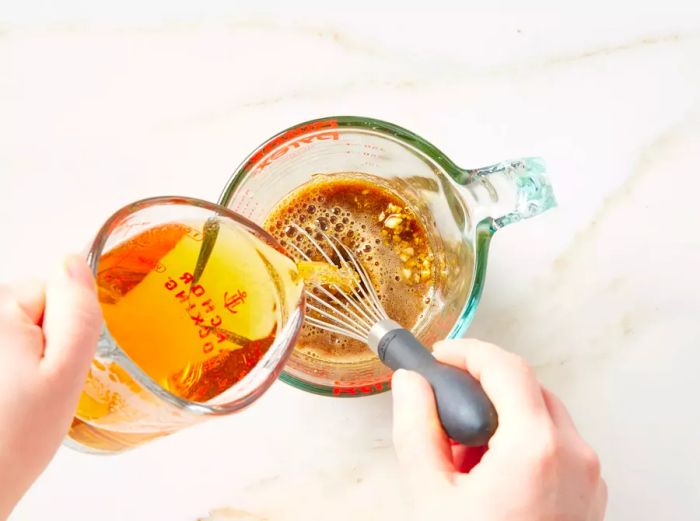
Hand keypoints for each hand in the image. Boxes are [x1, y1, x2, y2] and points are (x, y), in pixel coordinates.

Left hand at [0, 256, 100, 519]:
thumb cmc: (10, 443)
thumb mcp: (65, 375)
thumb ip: (78, 313)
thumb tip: (75, 262)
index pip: (50, 290)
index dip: (61, 331)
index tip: (50, 371)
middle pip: (25, 308)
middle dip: (36, 344)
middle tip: (33, 391)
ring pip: (9, 331)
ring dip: (16, 360)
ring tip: (10, 403)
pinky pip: (2, 350)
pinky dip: (2, 372)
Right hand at [392, 339, 606, 520]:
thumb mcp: (430, 494)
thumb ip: (415, 427)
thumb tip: (410, 383)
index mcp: (536, 448)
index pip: (506, 367)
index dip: (468, 351)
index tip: (441, 355)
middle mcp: (574, 455)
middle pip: (527, 387)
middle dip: (483, 388)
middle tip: (446, 412)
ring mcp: (588, 476)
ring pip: (543, 414)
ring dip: (502, 417)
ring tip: (465, 457)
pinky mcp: (590, 493)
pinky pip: (556, 444)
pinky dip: (523, 441)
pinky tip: (491, 475)